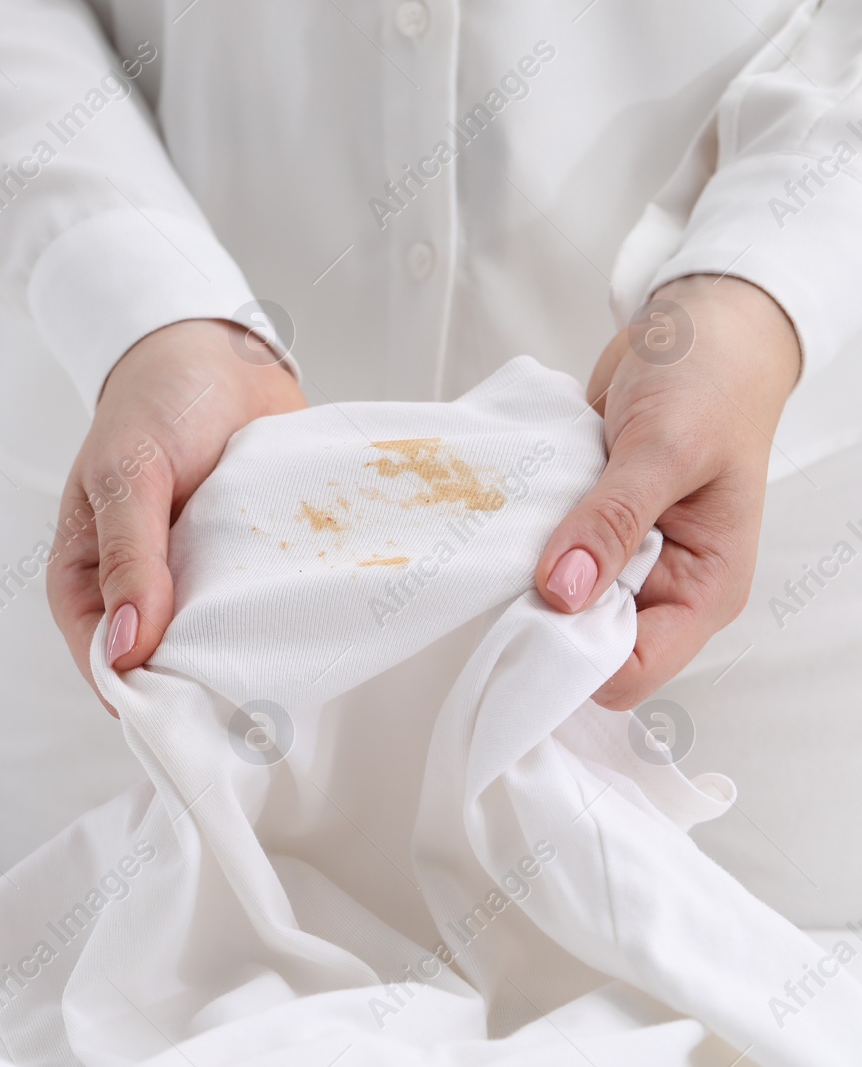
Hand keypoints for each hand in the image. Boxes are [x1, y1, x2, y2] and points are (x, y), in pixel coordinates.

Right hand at [47, 319, 306, 713]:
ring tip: (289, 650)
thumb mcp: (128, 474)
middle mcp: (142, 596)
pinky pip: (266, 610)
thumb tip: (127, 651)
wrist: (218, 351)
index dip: (147, 695)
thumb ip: (128, 558)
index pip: (109, 669)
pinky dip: (287, 613)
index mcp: (89, 585)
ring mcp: (198, 586)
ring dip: (254, 648)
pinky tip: (311, 614)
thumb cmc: (154, 405)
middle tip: (255, 685)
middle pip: (169, 672)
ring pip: (223, 647)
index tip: (197, 705)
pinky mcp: (247, 569)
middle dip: (208, 682)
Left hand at [535, 274, 800, 709]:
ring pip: (554, 599)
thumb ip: (614, 522)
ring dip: (522, 573)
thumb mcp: (666, 449)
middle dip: (540, 617)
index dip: (574, 656)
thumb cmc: (712, 382)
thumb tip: (563, 591)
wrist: (700, 326)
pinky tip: (503, 515)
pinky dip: (519, 538)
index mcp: (703, 588)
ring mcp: (620, 556)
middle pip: (583, 644)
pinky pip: (541, 552)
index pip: (631, 669)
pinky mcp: (587, 526)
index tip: (526, 618)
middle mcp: (661, 584)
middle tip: (500, 574)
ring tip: (501, 537)